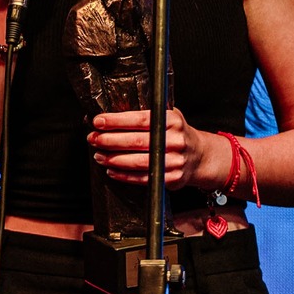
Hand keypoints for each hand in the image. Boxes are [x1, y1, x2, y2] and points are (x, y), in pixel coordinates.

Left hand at [88, 108, 212, 187]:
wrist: (200, 156)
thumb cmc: (177, 134)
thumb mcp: (168, 117)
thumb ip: (147, 116)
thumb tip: (111, 117)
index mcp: (172, 121)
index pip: (139, 119)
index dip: (116, 121)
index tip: (98, 121)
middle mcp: (175, 140)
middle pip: (135, 141)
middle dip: (109, 140)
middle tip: (93, 138)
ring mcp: (175, 160)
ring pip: (137, 161)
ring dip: (114, 159)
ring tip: (99, 155)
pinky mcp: (172, 178)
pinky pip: (143, 178)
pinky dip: (124, 175)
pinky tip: (112, 170)